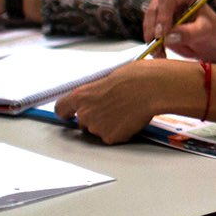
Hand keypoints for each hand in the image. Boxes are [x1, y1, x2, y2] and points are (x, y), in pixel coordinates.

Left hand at [55, 60, 186, 142]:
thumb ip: (99, 90)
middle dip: (96, 117)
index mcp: (81, 95)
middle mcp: (85, 114)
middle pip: (83, 121)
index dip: (66, 112)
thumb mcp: (111, 78)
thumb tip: (102, 94)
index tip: (69, 114)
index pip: (61, 108)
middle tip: (113, 109)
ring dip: (110, 124)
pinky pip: (114, 136)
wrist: (153, 89)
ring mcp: (97, 128)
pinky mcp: (111, 137)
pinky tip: (132, 119)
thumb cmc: (137, 78)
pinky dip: (122, 131)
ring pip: (99, 130)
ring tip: (127, 112)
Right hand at [142, 0, 215, 59]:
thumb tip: (168, 37)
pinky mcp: (156, 18)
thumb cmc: (212, 32)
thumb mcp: (205, 32)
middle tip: (158, 46)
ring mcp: (162, 6)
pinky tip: (158, 53)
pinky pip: (148, 29)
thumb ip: (189, 33)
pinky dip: (151, 42)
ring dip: (151, 38)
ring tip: (160, 53)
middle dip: (154, 29)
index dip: (163, 16)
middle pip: (154, 8)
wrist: (210, 41)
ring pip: (149, 20)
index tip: (163, 35)